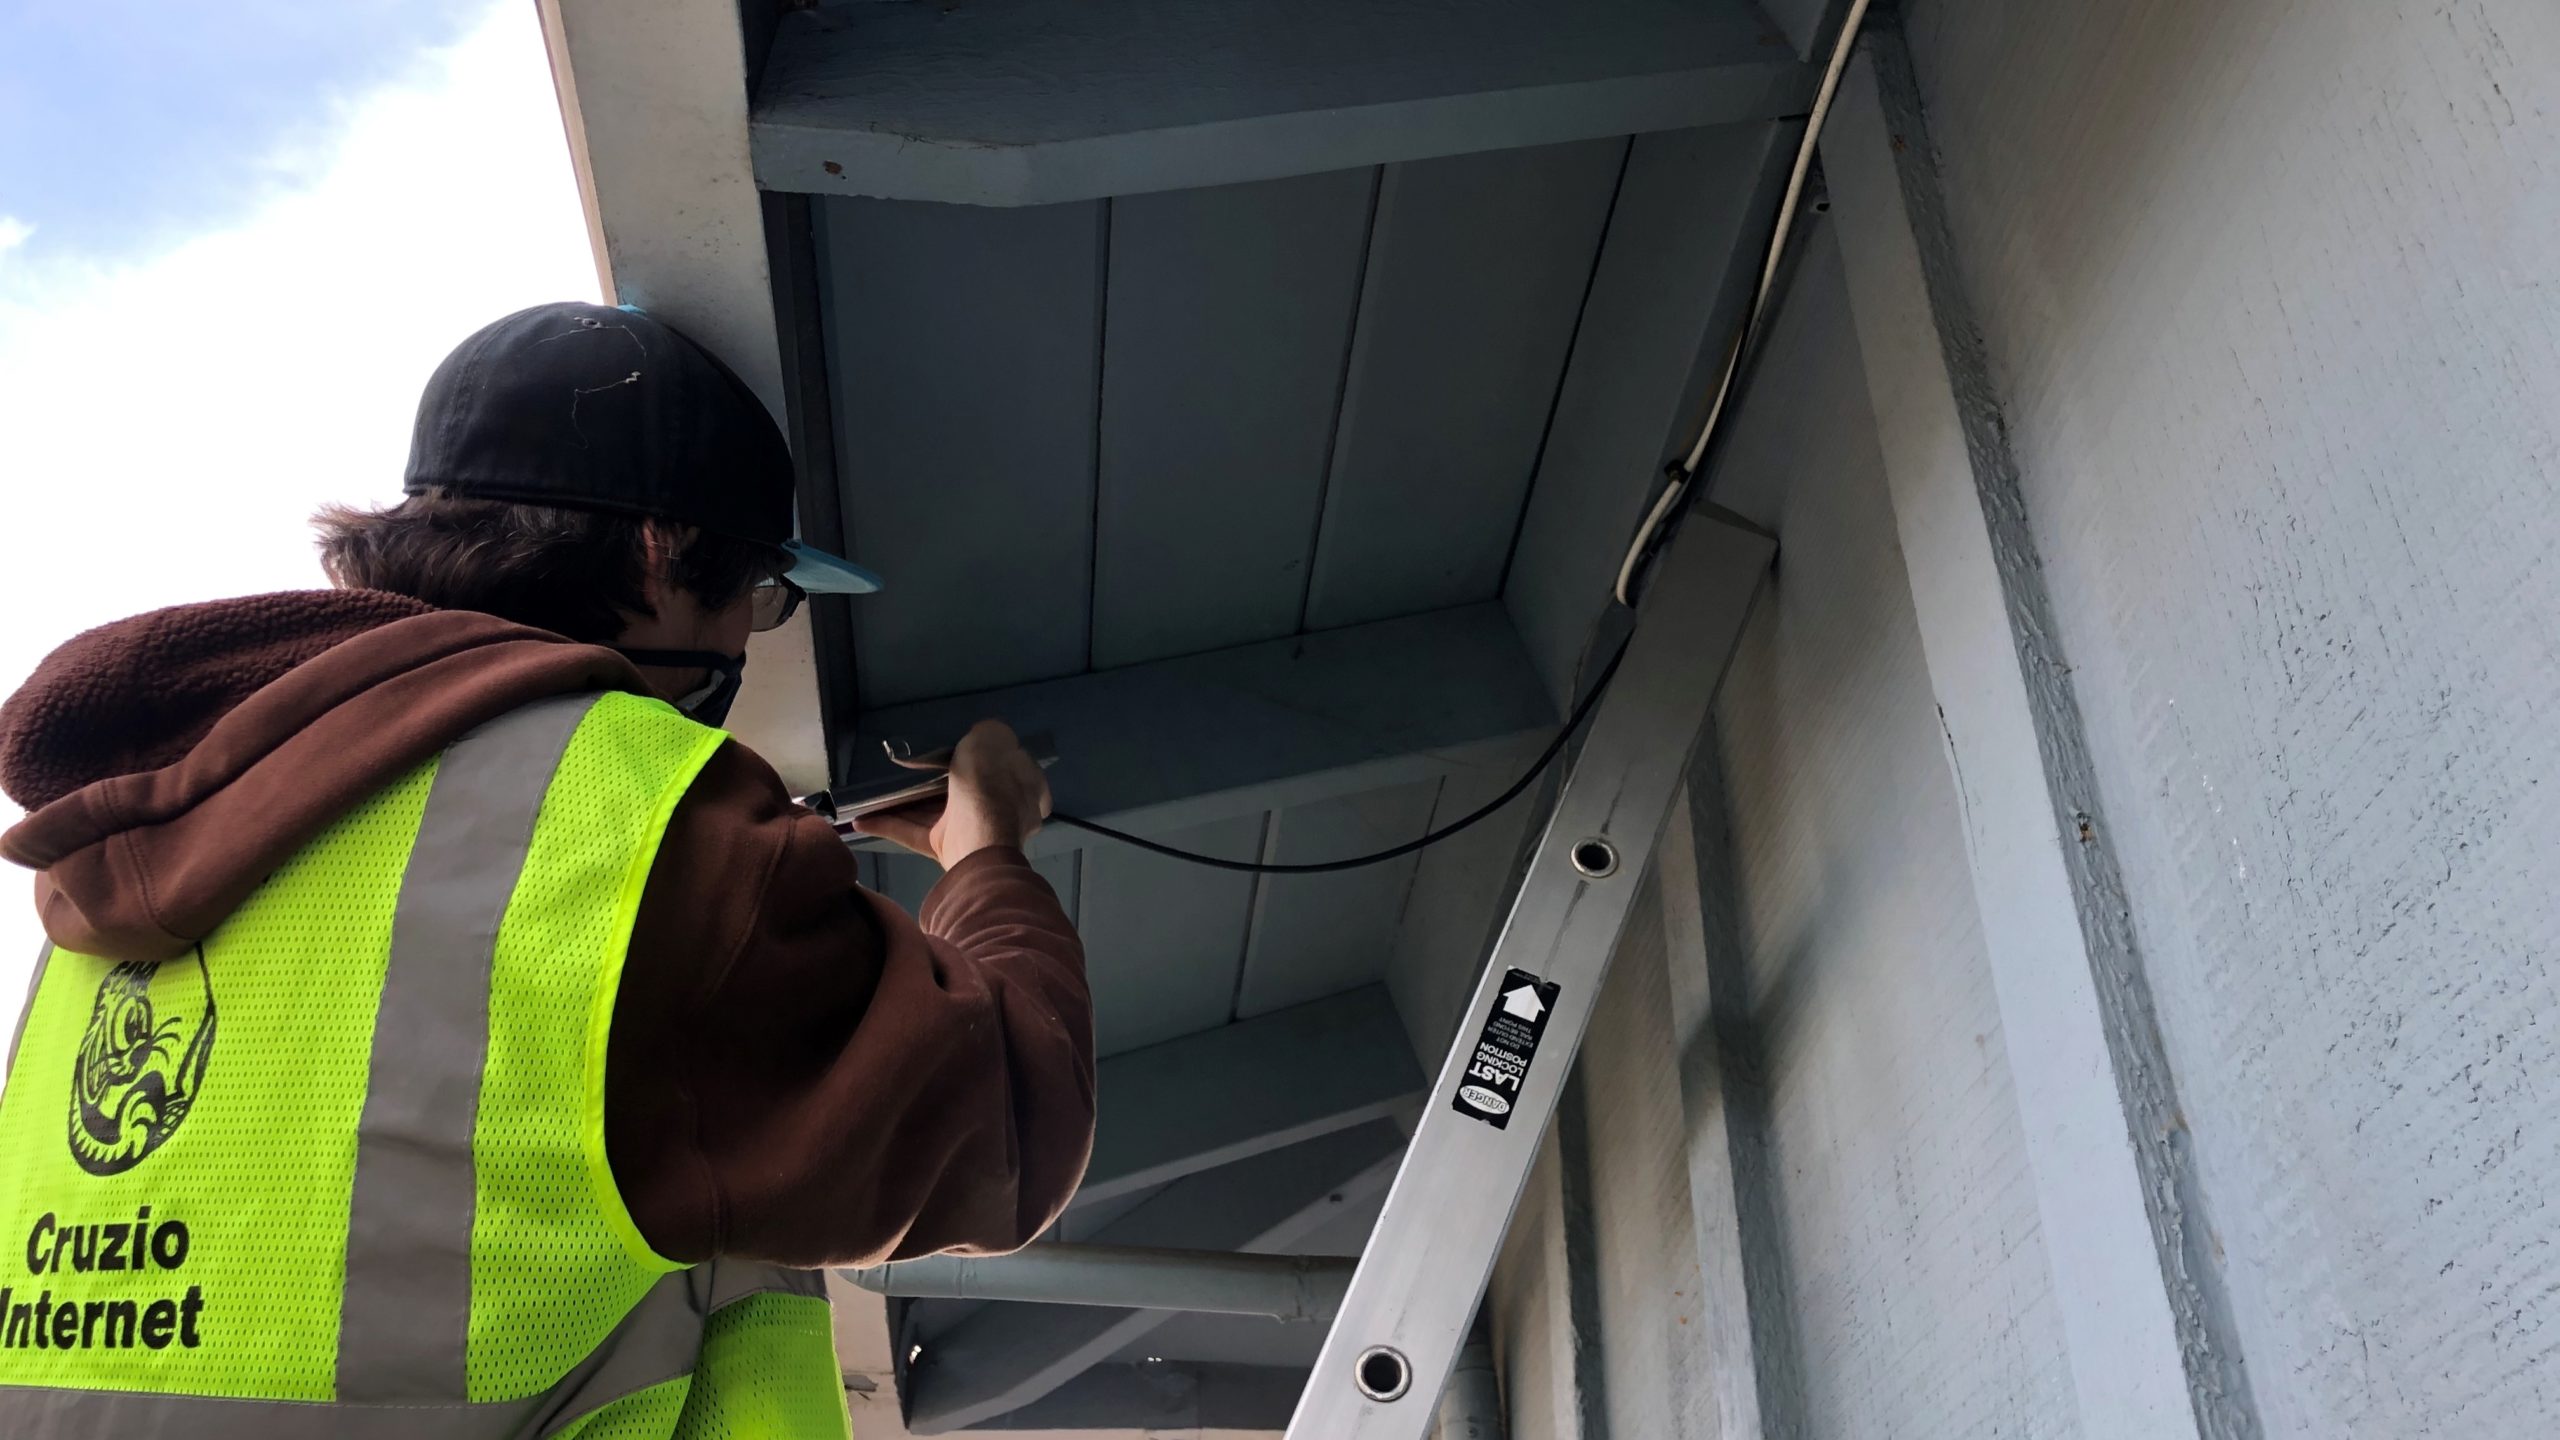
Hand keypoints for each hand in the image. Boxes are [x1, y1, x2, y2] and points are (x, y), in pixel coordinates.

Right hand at [851, 720, 1050, 868]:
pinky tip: (862, 819)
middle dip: (938, 783)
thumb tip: (982, 736)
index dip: (988, 757)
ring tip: (876, 793)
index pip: (1010, 769)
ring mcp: (976, 835)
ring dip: (905, 804)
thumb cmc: (990, 783)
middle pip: (967, 793)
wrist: (979, 837)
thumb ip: (987, 733)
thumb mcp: (992, 738)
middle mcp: (1004, 813)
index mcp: (1026, 788)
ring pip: (936, 815)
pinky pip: (916, 834)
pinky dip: (890, 825)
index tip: (961, 748)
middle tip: (913, 769)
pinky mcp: (948, 851)